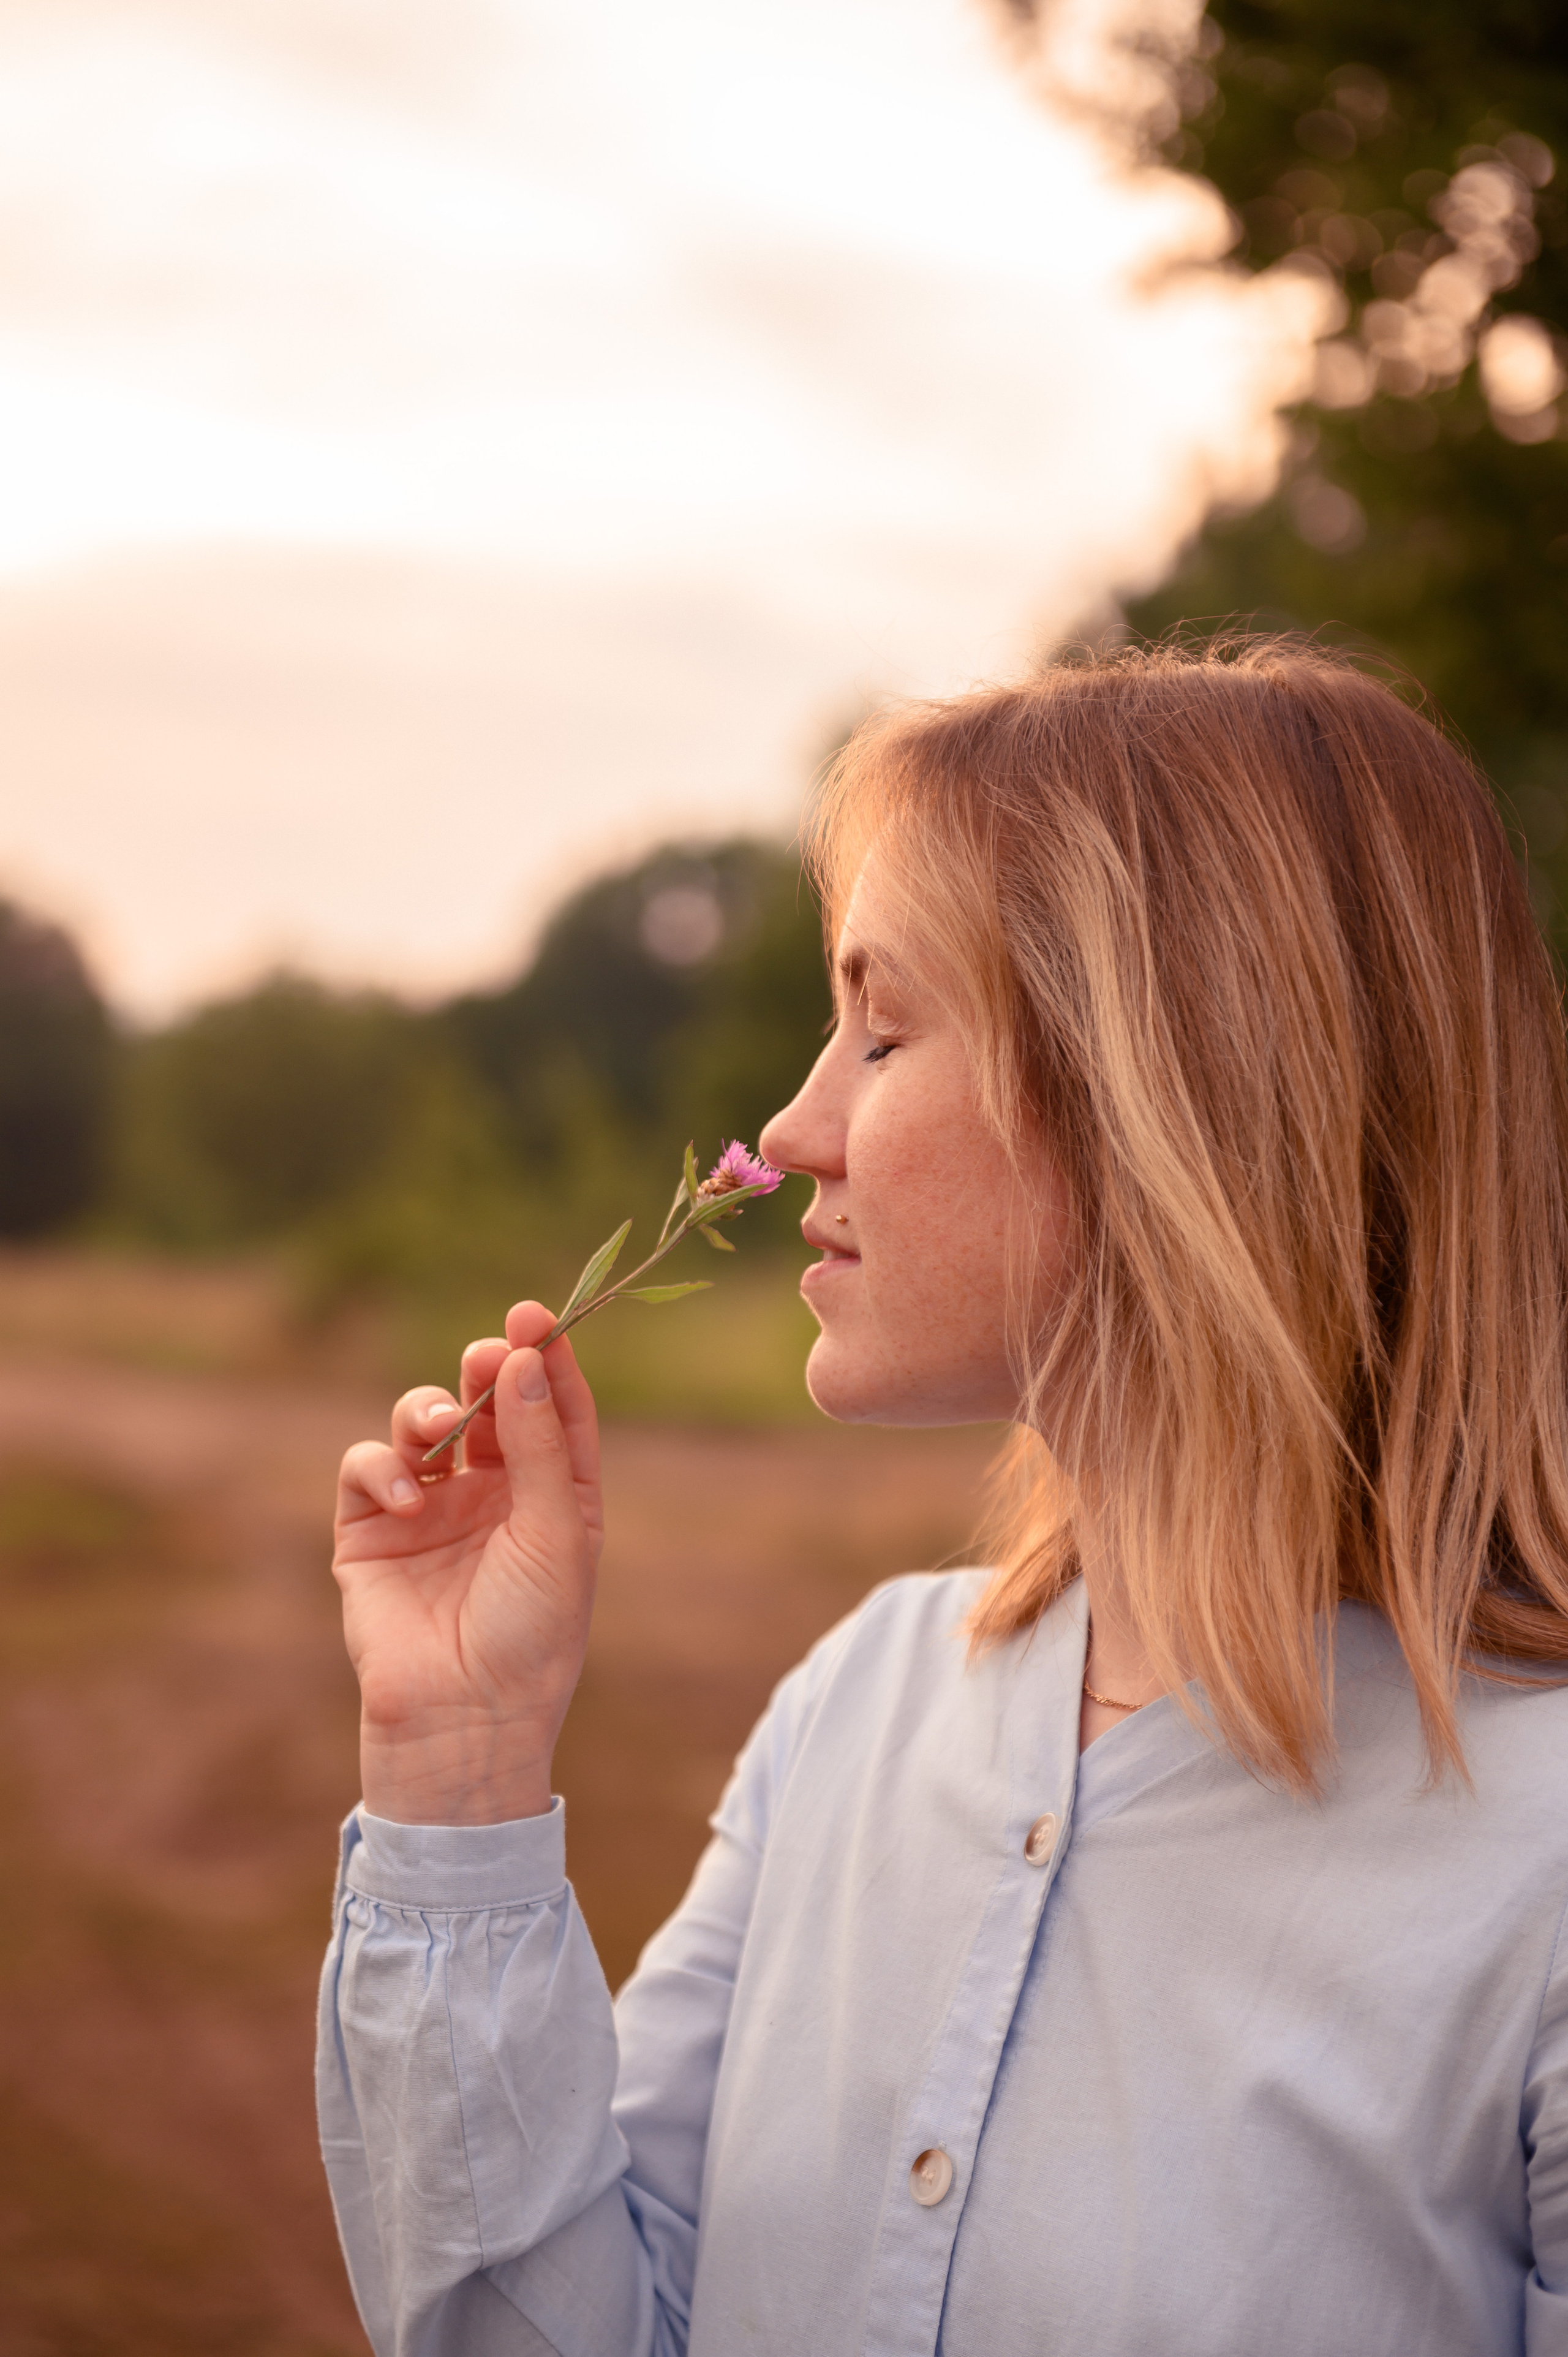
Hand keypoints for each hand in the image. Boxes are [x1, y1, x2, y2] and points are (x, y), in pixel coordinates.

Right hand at [333, 1300, 602, 1824]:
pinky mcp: (370, 1532)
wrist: (463, 1720)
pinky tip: (406, 1496)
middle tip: (487, 1352)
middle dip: (485, 1368)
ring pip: (422, 1422)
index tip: (535, 1314)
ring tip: (440, 1433)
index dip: (546, 1358)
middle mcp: (493, 1494)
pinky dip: (381, 1466)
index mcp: (553, 1495)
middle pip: (488, 1403)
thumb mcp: (554, 1534)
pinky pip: (367, 1467)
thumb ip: (537, 1445)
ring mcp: (430, 1510)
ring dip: (429, 1410)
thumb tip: (521, 1360)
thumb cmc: (531, 1635)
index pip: (554, 1408)